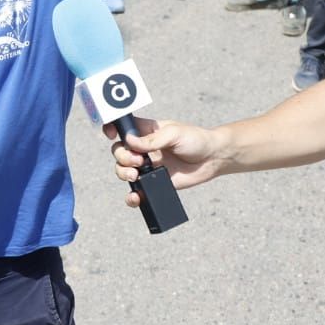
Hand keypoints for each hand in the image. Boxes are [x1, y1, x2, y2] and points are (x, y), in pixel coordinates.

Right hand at [106, 116, 228, 206]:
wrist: (212, 159)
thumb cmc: (195, 140)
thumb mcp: (174, 134)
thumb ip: (152, 139)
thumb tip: (129, 142)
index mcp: (146, 131)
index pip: (122, 128)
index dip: (112, 129)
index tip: (112, 134)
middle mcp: (143, 148)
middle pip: (119, 151)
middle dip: (122, 157)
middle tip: (139, 161)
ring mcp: (147, 166)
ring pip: (122, 171)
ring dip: (123, 174)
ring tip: (136, 176)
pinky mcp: (154, 183)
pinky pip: (137, 191)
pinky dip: (132, 196)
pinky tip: (136, 196)